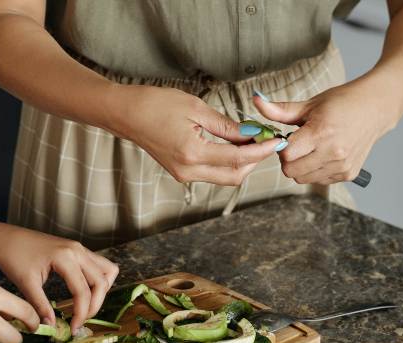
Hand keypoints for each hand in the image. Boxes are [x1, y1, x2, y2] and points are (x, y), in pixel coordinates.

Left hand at [0, 223, 118, 330]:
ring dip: (101, 290)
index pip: (83, 291)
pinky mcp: (77, 250)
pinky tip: (84, 292)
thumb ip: (41, 305)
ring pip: (107, 270)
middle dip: (95, 305)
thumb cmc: (13, 257)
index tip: (73, 329)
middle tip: (80, 321)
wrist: (6, 238)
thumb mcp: (25, 283)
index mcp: (65, 257)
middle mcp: (77, 250)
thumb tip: (52, 326)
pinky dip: (98, 280)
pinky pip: (99, 265)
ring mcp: (79, 248)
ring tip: (86, 306)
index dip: (81, 313)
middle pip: (101, 281)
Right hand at [111, 85, 283, 185]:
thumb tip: (253, 134)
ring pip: (224, 177)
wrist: (126, 114)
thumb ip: (227, 126)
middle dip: (254, 161)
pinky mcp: (181, 172)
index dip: (262, 150)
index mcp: (193, 154)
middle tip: (266, 140)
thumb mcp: (196, 109)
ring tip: (251, 139)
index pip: (238, 158)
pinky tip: (232, 144)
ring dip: (241, 162)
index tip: (277, 140)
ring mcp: (183, 174)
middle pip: (234, 176)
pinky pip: (212, 173)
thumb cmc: (155, 105)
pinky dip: (226, 162)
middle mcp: (188, 170)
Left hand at [252, 79, 400, 184]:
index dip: (281, 147)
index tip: (288, 137)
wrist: (376, 108)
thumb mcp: (309, 104)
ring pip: (302, 179)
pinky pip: (318, 180)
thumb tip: (255, 100)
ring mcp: (342, 166)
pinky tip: (323, 155)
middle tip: (298, 144)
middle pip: (291, 171)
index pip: (285, 155)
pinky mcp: (348, 174)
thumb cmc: (341, 103)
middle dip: (288, 159)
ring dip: (301, 166)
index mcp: (321, 133)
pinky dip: (315, 171)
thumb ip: (279, 109)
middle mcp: (333, 153)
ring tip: (311, 148)